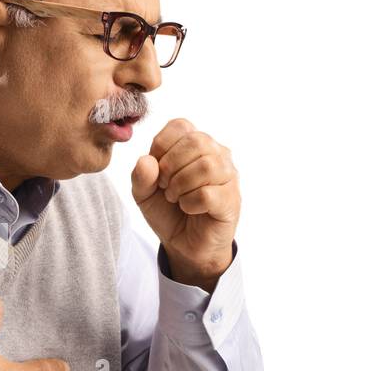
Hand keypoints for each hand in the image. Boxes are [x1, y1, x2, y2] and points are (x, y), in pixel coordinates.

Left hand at [131, 118, 239, 285]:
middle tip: (165, 186)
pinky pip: (209, 194)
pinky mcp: (231, 199)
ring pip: (206, 166)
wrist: (184, 244)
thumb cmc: (168, 211)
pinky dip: (190, 203)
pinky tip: (189, 208)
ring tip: (176, 198)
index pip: (180, 126)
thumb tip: (147, 161)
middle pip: (196, 141)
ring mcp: (227, 176)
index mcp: (194, 144)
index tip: (156, 170)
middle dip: (170, 166)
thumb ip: (140, 176)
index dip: (161, 146)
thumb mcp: (144, 194)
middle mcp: (216, 154)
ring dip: (180, 185)